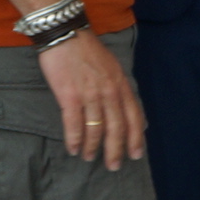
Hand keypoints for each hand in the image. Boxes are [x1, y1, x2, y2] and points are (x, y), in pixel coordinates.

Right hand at [37, 30, 144, 168]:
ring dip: (93, 147)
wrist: (64, 33)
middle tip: (114, 166)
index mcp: (121, 86)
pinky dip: (75, 139)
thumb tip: (125, 108)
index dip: (136, 139)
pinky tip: (74, 149)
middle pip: (117, 128)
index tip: (136, 155)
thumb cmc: (87, 50)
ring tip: (90, 158)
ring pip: (96, 129)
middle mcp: (109, 93)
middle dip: (116, 150)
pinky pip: (74, 123)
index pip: (134, 118)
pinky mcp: (69, 95)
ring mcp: (90, 95)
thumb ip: (119, 88)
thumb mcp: (113, 68)